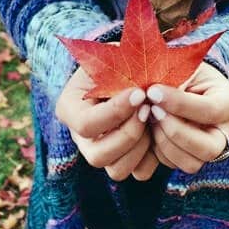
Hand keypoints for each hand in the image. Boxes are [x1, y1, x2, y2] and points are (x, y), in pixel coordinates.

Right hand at [55, 65, 151, 181]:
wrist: (132, 69)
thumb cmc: (121, 59)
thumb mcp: (116, 55)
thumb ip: (122, 70)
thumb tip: (143, 90)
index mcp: (70, 109)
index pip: (86, 124)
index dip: (115, 112)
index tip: (139, 92)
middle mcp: (82, 138)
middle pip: (97, 156)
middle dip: (129, 133)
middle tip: (147, 108)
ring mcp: (102, 152)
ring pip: (117, 171)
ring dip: (141, 146)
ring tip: (152, 119)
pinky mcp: (125, 161)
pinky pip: (139, 172)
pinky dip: (153, 155)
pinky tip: (157, 130)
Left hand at [146, 62, 228, 173]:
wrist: (181, 81)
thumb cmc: (184, 70)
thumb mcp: (184, 67)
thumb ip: (175, 80)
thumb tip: (153, 96)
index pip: (210, 111)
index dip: (179, 104)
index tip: (153, 92)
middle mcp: (224, 133)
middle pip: (209, 149)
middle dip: (176, 132)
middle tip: (153, 111)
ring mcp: (207, 149)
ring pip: (191, 164)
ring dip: (163, 143)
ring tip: (150, 118)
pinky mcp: (187, 158)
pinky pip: (171, 165)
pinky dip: (155, 151)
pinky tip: (147, 129)